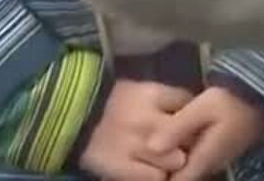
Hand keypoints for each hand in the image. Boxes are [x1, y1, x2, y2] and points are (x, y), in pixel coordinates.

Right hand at [77, 80, 192, 180]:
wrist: (69, 121)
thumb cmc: (110, 105)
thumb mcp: (139, 90)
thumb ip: (166, 100)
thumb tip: (194, 110)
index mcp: (150, 94)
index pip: (189, 103)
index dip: (192, 114)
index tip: (191, 120)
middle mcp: (146, 120)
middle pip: (187, 135)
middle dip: (187, 140)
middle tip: (182, 144)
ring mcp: (134, 146)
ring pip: (176, 161)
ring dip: (173, 162)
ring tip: (164, 160)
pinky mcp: (121, 168)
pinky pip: (156, 178)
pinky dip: (156, 176)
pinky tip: (149, 170)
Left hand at [146, 85, 263, 179]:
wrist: (262, 96)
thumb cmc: (232, 100)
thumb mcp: (203, 108)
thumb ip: (177, 127)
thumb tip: (150, 148)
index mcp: (203, 159)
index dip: (158, 177)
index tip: (145, 166)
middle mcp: (209, 165)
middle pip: (179, 176)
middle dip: (162, 169)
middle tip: (144, 154)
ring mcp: (214, 159)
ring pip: (186, 168)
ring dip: (171, 162)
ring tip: (154, 146)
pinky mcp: (217, 150)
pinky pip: (193, 159)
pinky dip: (180, 153)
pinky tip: (171, 138)